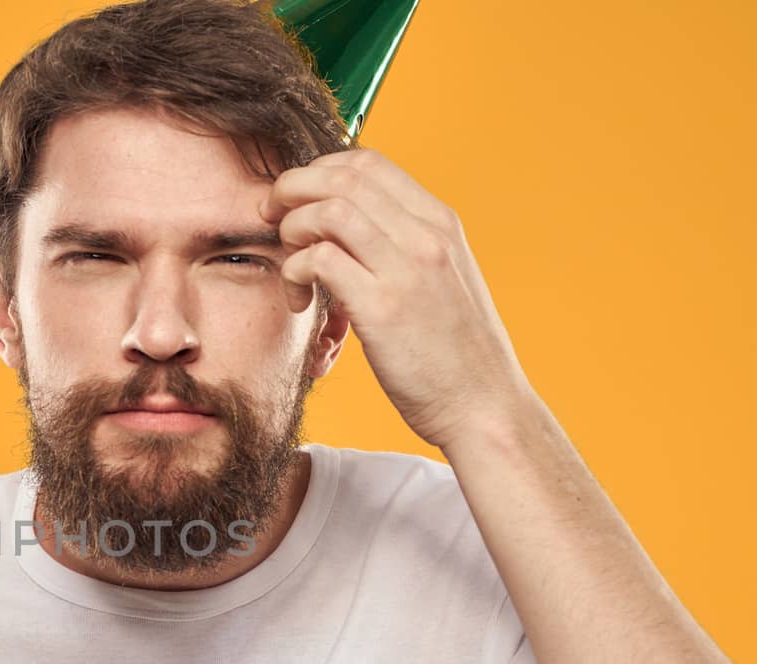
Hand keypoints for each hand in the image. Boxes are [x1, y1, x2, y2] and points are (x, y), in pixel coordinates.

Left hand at [259, 148, 534, 449]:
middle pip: (341, 176)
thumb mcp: (440, 283)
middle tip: (271, 221)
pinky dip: (295, 272)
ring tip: (291, 267)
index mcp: (440, 224)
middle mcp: (426, 235)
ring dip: (292, 230)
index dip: (319, 172)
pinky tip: (301, 301)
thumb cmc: (454, 355)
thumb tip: (350, 233)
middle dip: (292, 190)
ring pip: (327, 210)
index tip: (296, 201)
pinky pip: (319, 260)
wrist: (484, 407)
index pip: (369, 163)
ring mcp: (407, 268)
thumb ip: (404, 250)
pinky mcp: (382, 307)